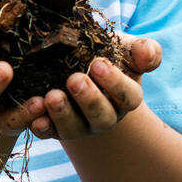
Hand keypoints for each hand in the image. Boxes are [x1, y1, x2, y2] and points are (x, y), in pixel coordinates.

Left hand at [32, 33, 160, 139]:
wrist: (74, 64)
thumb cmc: (105, 54)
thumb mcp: (124, 48)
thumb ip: (142, 50)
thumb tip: (148, 54)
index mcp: (125, 98)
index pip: (128, 96)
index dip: (115, 83)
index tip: (98, 63)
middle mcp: (104, 117)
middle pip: (102, 116)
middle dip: (89, 99)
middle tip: (75, 79)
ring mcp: (79, 125)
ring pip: (74, 128)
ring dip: (63, 113)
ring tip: (53, 96)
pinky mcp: (54, 129)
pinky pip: (48, 133)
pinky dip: (41, 126)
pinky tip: (34, 114)